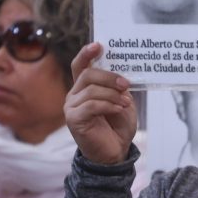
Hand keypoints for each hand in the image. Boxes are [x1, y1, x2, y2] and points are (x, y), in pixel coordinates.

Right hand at [65, 43, 136, 164]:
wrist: (114, 152)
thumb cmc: (117, 126)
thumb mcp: (122, 102)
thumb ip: (119, 88)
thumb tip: (121, 76)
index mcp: (85, 87)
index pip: (80, 66)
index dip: (87, 53)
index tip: (98, 45)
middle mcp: (75, 95)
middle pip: (87, 74)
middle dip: (109, 76)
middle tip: (125, 84)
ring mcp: (72, 107)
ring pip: (91, 89)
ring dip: (112, 93)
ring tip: (125, 102)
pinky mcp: (74, 119)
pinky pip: (91, 105)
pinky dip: (108, 104)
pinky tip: (119, 108)